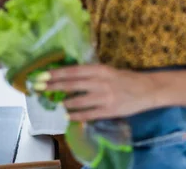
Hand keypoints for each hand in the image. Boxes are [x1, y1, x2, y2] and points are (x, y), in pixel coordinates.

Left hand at [43, 64, 158, 121]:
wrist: (146, 89)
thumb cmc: (125, 78)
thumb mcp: (107, 70)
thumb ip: (90, 73)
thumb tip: (69, 76)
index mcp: (99, 69)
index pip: (73, 71)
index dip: (56, 73)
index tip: (42, 74)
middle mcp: (100, 81)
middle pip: (71, 84)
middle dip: (53, 86)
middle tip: (39, 88)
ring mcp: (104, 97)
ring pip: (78, 100)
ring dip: (64, 103)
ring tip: (53, 104)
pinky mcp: (109, 110)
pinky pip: (89, 114)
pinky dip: (77, 116)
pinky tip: (68, 117)